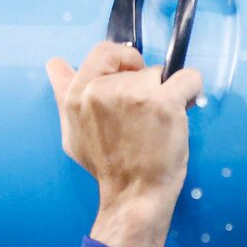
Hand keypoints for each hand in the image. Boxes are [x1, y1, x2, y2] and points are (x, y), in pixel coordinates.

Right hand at [45, 40, 201, 246]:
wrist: (134, 194)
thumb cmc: (108, 167)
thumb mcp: (73, 131)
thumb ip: (64, 94)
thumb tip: (54, 64)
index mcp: (77, 94)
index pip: (103, 52)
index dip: (122, 60)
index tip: (132, 77)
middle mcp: (102, 90)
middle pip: (136, 67)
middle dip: (145, 86)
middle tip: (146, 116)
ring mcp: (133, 94)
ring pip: (161, 74)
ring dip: (166, 92)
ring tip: (161, 121)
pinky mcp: (163, 103)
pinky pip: (188, 78)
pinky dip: (192, 87)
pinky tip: (186, 104)